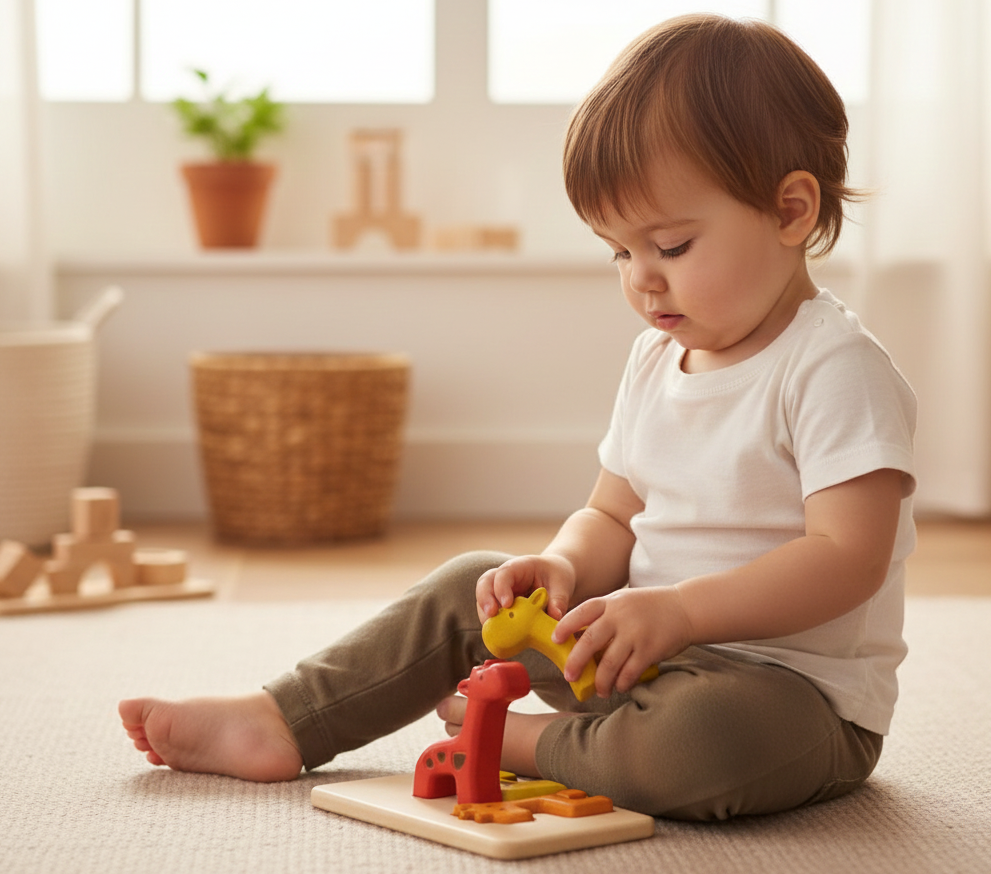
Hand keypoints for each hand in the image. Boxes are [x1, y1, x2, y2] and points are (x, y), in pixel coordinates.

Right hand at [475, 554, 575, 624]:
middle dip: (484, 599)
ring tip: (492, 631)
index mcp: (519, 567)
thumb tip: (555, 616)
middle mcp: (505, 577)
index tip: (507, 604)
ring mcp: (500, 591)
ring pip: (483, 599)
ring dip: (484, 615)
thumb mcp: (562, 584)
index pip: (504, 573)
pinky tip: (499, 637)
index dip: (501, 588)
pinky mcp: (500, 605)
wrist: (554, 577)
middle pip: (485, 583)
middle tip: (491, 615)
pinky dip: (492, 624)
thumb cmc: (556, 576)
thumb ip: (558, 599)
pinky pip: (491, 613)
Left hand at [552, 587, 693, 696]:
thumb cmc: (648, 607)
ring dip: (601, 681)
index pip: (581, 612)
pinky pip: (630, 672)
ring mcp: (635, 633)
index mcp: (610, 602)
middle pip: (590, 641)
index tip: (555, 640)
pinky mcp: (650, 649)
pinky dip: (622, 683)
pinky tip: (620, 686)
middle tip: (569, 676)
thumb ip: (602, 615)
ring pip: (609, 663)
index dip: (565, 626)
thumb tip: (576, 640)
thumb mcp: (622, 601)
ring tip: (599, 690)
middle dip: (576, 662)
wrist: (684, 608)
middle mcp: (620, 616)